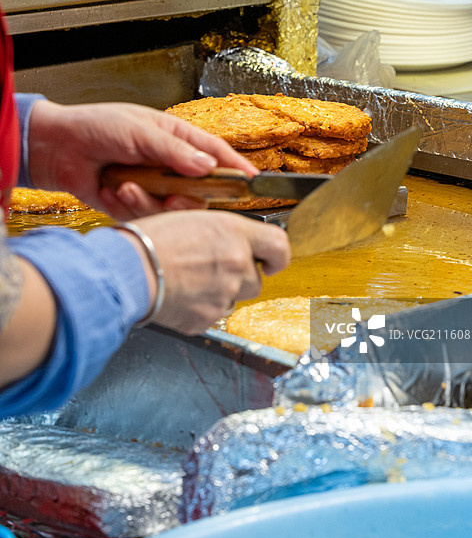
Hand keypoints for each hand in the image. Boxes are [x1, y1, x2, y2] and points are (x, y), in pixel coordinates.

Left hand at [27, 99, 258, 218]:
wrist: (56, 148)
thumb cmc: (98, 126)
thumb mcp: (140, 132)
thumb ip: (175, 152)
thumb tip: (209, 167)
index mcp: (177, 139)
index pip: (216, 154)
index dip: (236, 168)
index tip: (254, 182)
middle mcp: (169, 165)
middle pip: (199, 190)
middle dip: (187, 196)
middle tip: (174, 195)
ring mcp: (152, 187)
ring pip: (173, 209)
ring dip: (150, 201)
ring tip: (127, 186)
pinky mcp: (133, 206)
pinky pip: (146, 217)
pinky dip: (128, 206)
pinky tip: (113, 190)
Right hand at [132, 210, 290, 333]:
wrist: (125, 271)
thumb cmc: (147, 239)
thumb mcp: (190, 219)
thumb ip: (219, 233)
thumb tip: (229, 241)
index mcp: (234, 231)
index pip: (280, 246)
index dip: (276, 256)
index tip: (270, 260)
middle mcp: (236, 263)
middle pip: (256, 278)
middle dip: (239, 276)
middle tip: (211, 268)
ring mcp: (224, 293)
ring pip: (235, 297)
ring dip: (221, 291)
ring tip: (191, 279)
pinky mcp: (207, 318)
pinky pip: (213, 314)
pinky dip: (201, 307)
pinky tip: (181, 294)